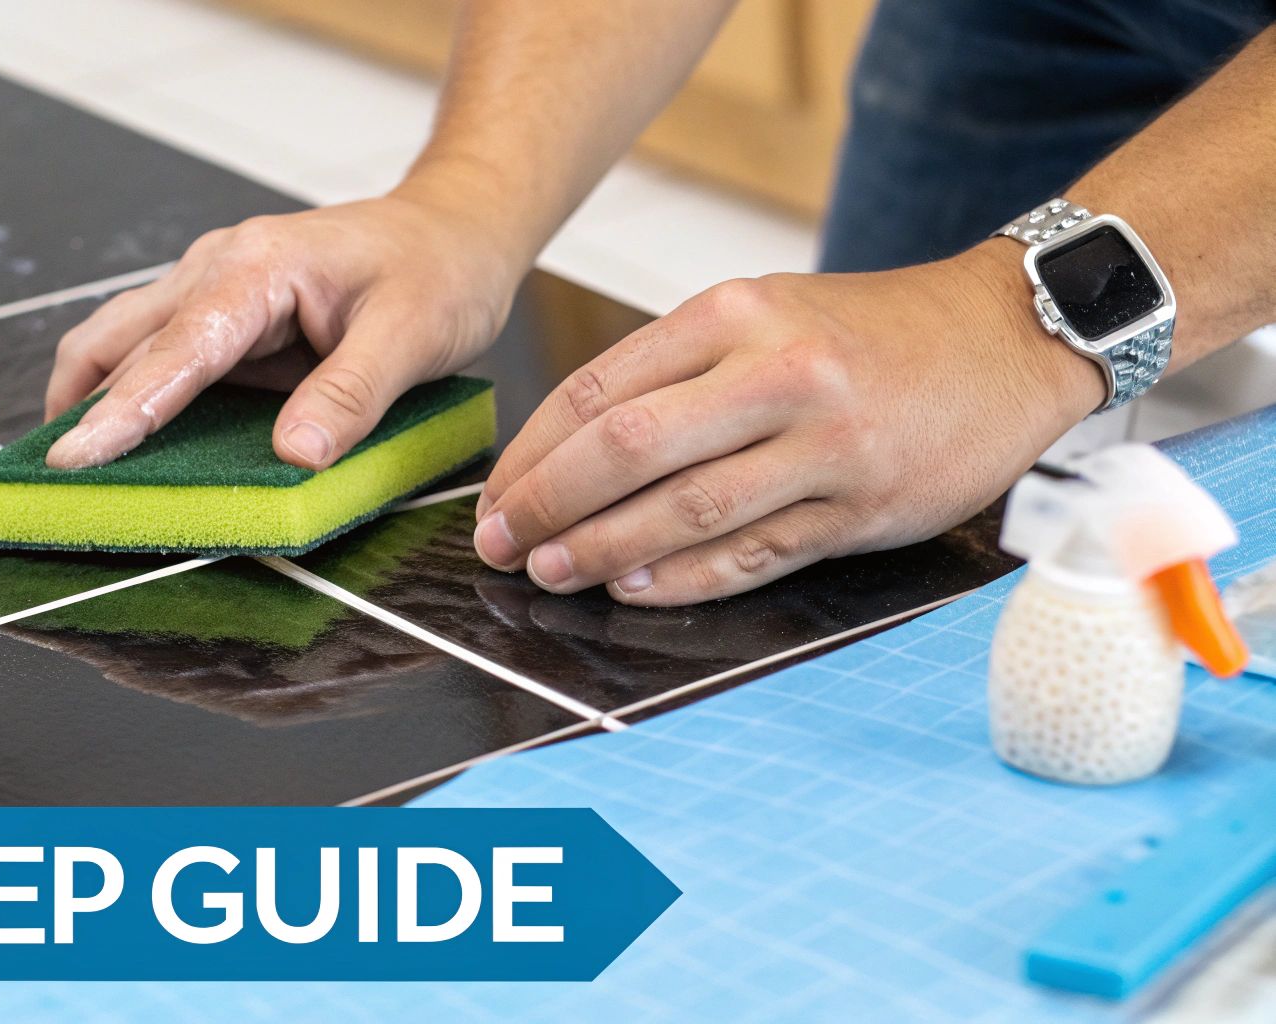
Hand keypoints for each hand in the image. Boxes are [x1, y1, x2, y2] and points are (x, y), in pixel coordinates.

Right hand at [42, 193, 525, 469]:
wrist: (455, 226)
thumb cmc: (439, 269)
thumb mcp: (414, 333)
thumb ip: (351, 394)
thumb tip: (295, 456)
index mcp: (258, 268)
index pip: (176, 348)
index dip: (124, 408)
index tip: (75, 456)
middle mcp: (220, 270)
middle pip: (120, 339)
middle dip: (78, 405)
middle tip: (47, 477)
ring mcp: (216, 288)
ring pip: (124, 340)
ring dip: (91, 396)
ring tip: (68, 464)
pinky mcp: (225, 314)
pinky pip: (159, 352)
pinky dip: (128, 391)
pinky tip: (122, 438)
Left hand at [472, 240, 1104, 605]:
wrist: (1008, 337)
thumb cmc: (869, 331)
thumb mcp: (766, 311)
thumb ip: (676, 370)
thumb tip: (568, 449)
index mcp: (736, 312)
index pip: (601, 388)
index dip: (533, 451)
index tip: (497, 492)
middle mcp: (777, 371)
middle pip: (628, 449)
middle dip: (547, 504)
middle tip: (501, 543)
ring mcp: (825, 444)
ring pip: (687, 510)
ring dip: (604, 550)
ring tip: (552, 572)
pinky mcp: (862, 507)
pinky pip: (754, 553)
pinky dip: (686, 578)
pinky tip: (635, 589)